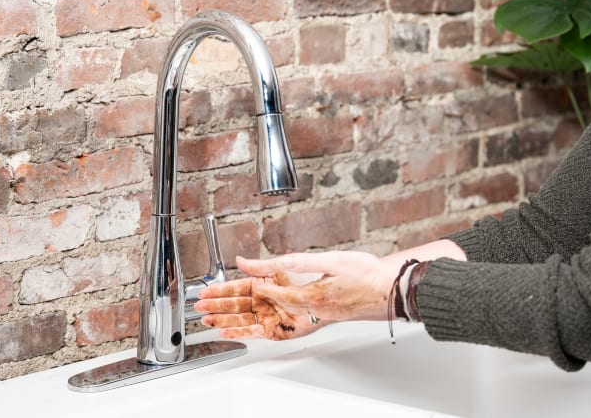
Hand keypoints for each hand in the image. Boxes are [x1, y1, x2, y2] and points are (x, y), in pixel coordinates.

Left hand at [194, 251, 397, 340]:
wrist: (388, 292)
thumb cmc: (364, 275)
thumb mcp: (328, 260)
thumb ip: (291, 262)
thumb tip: (261, 261)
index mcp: (308, 297)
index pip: (265, 292)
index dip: (242, 285)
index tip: (224, 281)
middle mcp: (305, 313)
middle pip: (257, 311)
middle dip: (227, 308)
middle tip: (203, 305)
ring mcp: (307, 320)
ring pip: (263, 322)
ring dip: (236, 321)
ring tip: (211, 320)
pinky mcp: (311, 321)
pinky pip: (278, 328)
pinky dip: (257, 328)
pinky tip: (242, 329)